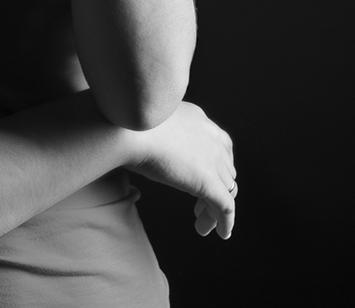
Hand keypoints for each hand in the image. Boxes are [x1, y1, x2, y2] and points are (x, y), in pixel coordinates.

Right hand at [125, 101, 236, 238]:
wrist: (128, 129)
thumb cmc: (128, 125)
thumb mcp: (151, 124)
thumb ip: (159, 133)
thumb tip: (145, 142)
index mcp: (198, 120)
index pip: (220, 145)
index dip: (215, 165)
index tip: (201, 177)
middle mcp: (211, 138)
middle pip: (225, 169)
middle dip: (217, 187)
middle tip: (199, 204)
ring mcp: (213, 160)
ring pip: (227, 190)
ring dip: (216, 208)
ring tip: (201, 222)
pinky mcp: (208, 182)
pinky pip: (226, 208)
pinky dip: (226, 222)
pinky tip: (221, 234)